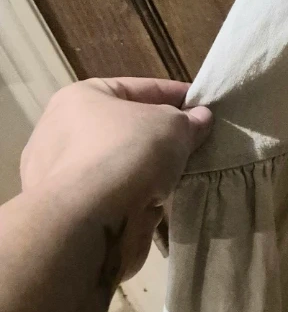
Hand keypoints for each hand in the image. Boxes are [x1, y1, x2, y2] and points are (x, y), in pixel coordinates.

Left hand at [20, 78, 212, 284]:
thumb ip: (189, 121)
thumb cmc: (125, 154)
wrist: (83, 223)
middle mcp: (62, 133)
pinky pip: (112, 199)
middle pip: (127, 131)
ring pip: (121, 168)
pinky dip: (133, 203)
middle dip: (160, 140)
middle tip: (192, 145)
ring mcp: (60, 176)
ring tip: (177, 179)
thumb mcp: (172, 126)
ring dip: (148, 175)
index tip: (202, 106)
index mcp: (81, 98)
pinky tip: (153, 208)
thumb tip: (199, 119)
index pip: (139, 88)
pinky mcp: (68, 213)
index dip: (175, 95)